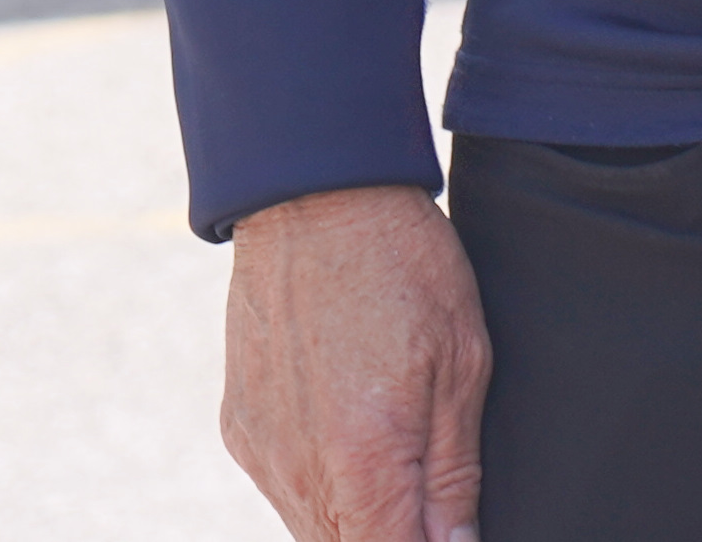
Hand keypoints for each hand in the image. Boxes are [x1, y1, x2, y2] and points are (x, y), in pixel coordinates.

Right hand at [223, 184, 488, 541]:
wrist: (315, 194)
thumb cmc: (403, 265)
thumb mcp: (462, 362)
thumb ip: (454, 475)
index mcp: (363, 462)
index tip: (448, 532)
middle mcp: (300, 470)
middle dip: (394, 535)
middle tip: (430, 491)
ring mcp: (263, 452)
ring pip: (313, 529)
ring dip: (357, 516)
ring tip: (396, 445)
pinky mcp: (239, 427)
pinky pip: (284, 486)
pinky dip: (320, 483)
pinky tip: (351, 427)